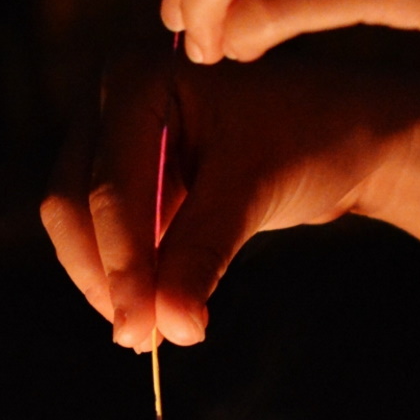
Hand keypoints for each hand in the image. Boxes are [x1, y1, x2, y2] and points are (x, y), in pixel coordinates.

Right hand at [41, 47, 419, 351]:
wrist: (346, 132)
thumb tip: (169, 326)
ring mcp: (110, 132)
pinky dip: (125, 272)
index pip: (109, 186)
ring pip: (78, 222)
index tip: (143, 329)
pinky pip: (103, 230)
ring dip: (109, 280)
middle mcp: (109, 96)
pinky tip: (153, 309)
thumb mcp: (256, 193)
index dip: (121, 264)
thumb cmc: (311, 139)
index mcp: (138, 78)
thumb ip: (203, 254)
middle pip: (73, 203)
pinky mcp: (124, 170)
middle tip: (141, 340)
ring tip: (150, 333)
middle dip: (106, 276)